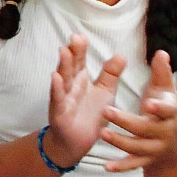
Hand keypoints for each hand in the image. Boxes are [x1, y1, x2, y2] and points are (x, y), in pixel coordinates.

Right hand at [45, 34, 125, 167]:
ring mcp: (63, 98)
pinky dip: (56, 89)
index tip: (81, 36)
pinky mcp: (59, 112)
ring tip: (64, 51)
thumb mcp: (105, 92)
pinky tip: (55, 78)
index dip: (80, 49)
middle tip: (75, 38)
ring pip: (63, 79)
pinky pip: (58, 99)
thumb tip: (121, 54)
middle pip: (71, 66)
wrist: (78, 141)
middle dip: (72, 53)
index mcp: (81, 79)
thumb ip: (111, 74)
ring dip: (63, 66)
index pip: (80, 61)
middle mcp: (70, 85)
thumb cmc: (90, 114)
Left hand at [99, 51, 176, 172]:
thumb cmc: (164, 111)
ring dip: (120, 142)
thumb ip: (162, 73)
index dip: (160, 108)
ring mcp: (155, 149)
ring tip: (102, 133)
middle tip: (106, 110)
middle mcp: (164, 133)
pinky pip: (133, 165)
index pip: (168, 111)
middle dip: (127, 121)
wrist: (174, 146)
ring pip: (137, 148)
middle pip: (146, 129)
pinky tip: (106, 166)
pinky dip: (120, 166)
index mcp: (169, 114)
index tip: (148, 103)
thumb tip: (162, 52)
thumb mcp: (165, 92)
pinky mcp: (146, 161)